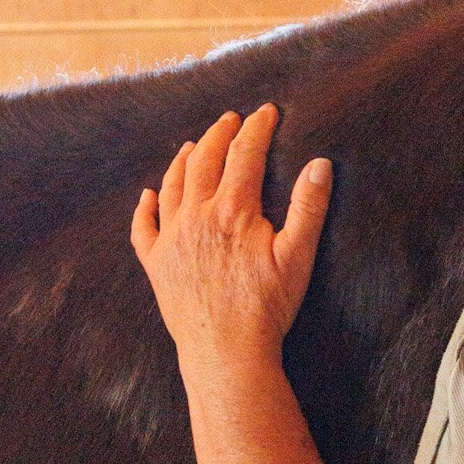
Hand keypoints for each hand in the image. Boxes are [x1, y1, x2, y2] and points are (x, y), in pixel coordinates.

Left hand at [130, 105, 331, 376]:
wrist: (226, 352)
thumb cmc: (267, 308)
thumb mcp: (298, 257)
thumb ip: (308, 207)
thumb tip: (320, 164)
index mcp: (233, 210)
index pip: (245, 154)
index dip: (257, 128)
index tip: (267, 111)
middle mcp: (196, 216)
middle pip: (204, 159)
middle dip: (219, 134)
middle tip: (231, 119)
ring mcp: (171, 239)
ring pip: (172, 185)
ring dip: (183, 159)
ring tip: (192, 144)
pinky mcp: (156, 264)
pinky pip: (143, 228)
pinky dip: (144, 207)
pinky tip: (148, 195)